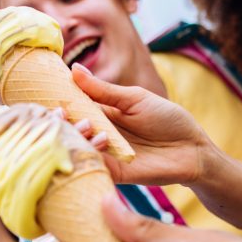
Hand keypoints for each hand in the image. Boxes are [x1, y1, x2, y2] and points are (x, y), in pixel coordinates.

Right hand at [71, 64, 211, 185]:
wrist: (192, 149)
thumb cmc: (168, 120)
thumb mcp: (134, 99)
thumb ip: (103, 89)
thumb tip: (73, 69)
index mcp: (102, 114)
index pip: (73, 108)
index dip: (59, 103)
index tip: (49, 96)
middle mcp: (99, 134)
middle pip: (69, 129)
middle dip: (61, 121)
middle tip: (61, 114)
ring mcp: (105, 154)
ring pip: (77, 148)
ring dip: (76, 136)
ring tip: (86, 127)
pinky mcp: (113, 172)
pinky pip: (93, 166)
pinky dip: (87, 155)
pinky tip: (91, 144)